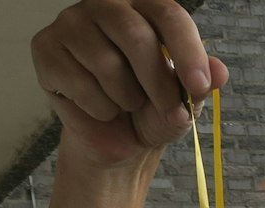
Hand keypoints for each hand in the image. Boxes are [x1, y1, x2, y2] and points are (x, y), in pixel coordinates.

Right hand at [31, 0, 229, 166]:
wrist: (118, 137)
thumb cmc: (152, 108)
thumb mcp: (185, 100)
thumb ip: (201, 83)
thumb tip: (219, 71)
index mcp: (145, 8)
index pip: (168, 15)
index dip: (187, 51)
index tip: (199, 86)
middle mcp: (106, 6)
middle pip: (135, 34)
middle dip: (158, 82)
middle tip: (172, 112)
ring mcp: (72, 23)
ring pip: (106, 63)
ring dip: (126, 99)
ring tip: (127, 104)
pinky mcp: (45, 47)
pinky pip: (78, 83)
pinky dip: (99, 108)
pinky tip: (100, 107)